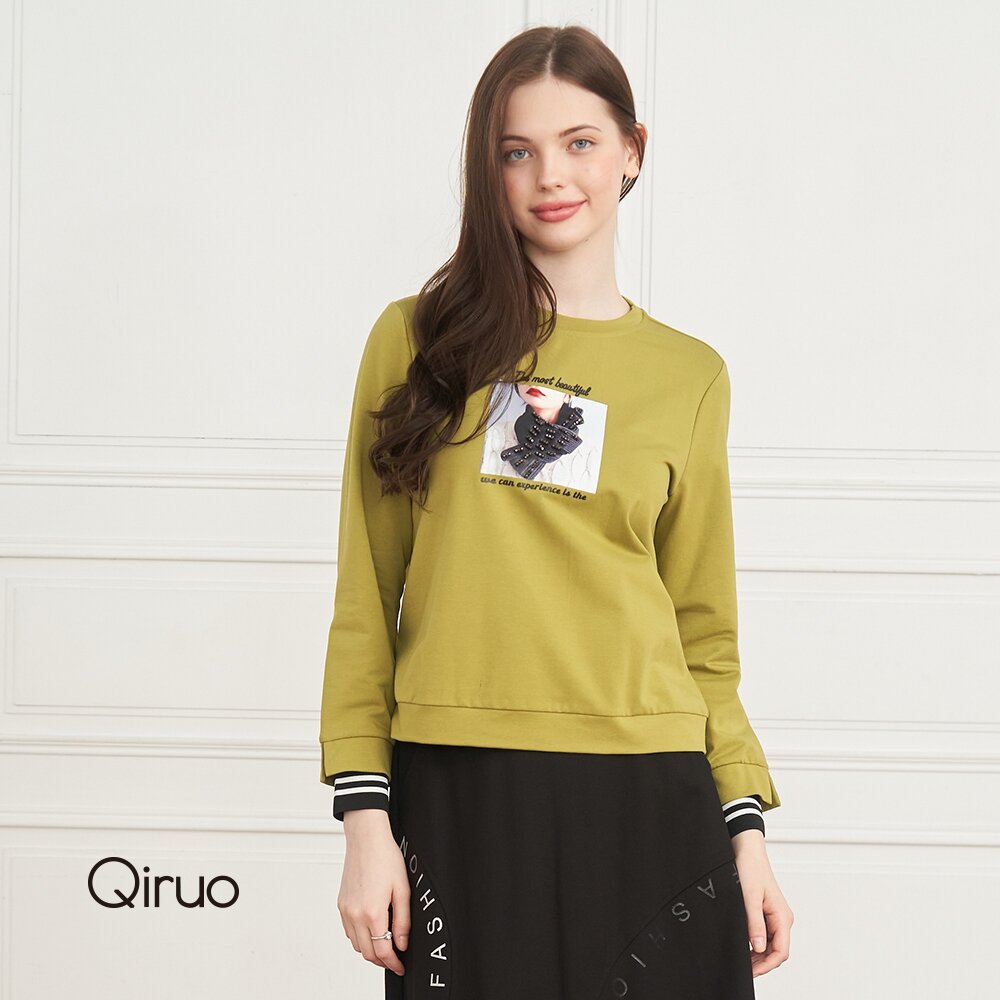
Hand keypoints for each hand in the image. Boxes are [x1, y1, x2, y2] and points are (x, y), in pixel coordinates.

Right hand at [338, 810, 410, 976]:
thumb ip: (403, 921)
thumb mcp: (402, 889)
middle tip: (394, 959)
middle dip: (382, 960)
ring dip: (369, 950)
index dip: (393, 963)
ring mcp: (345, 910)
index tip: (400, 966)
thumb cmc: (385, 857)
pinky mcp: (341, 904)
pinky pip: (348, 931)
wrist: (366, 839)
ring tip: (384, 945)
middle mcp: (355, 915)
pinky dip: (359, 938)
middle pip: (367, 952)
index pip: (382, 950)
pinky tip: (371, 930)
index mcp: (372, 912)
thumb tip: (402, 943)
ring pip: (356, 945)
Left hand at [731, 830, 792, 976]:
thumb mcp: (749, 897)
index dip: (766, 965)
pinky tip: (743, 946)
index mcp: (782, 917)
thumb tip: (758, 948)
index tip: (750, 972)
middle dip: (761, 963)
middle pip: (776, 951)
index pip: (780, 951)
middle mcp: (781, 918)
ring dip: (758, 955)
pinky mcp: (765, 912)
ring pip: (770, 944)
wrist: (746, 848)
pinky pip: (764, 934)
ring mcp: (774, 916)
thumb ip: (754, 923)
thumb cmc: (750, 867)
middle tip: (743, 970)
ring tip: (742, 961)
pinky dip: (755, 944)